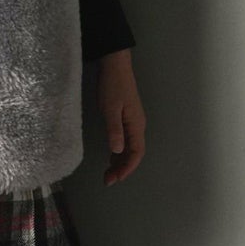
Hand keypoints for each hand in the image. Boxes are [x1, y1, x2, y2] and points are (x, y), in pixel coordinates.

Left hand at [95, 49, 145, 186]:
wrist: (114, 65)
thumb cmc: (112, 85)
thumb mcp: (110, 108)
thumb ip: (114, 130)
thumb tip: (117, 151)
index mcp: (136, 125)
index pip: (136, 153)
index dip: (128, 168)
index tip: (116, 179)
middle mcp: (137, 126)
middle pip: (133, 153)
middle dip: (122, 169)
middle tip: (108, 180)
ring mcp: (132, 122)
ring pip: (129, 148)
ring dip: (120, 162)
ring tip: (108, 174)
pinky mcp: (125, 118)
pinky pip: (125, 141)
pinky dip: (118, 152)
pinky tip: (110, 158)